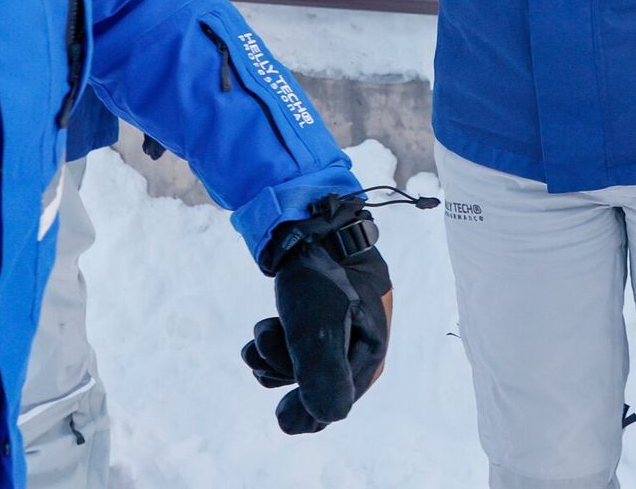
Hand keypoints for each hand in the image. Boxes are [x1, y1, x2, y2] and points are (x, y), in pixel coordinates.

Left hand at [241, 196, 392, 433]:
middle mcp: (357, 350)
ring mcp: (337, 333)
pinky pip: (289, 349)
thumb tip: (326, 419)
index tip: (281, 404)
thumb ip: (321, 373)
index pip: (333, 409)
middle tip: (271, 335)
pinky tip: (265, 325)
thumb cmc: (319, 272)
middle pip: (311, 388)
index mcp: (370, 356)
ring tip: (266, 324)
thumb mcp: (318, 324)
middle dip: (282, 368)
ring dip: (271, 353)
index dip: (302, 408)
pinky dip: (271, 343)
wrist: (308, 217)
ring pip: (293, 370)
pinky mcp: (317, 318)